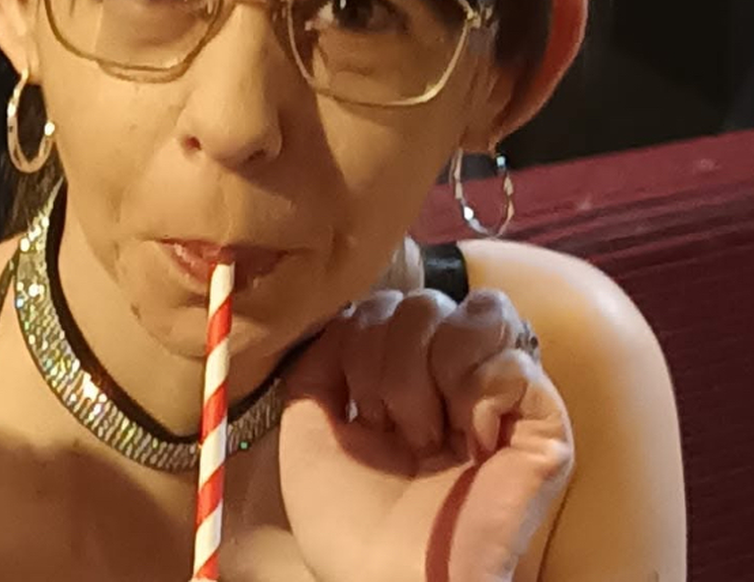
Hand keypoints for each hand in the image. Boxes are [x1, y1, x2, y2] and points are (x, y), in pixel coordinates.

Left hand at [278, 289, 573, 581]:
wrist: (382, 581)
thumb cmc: (345, 517)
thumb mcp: (310, 423)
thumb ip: (323, 358)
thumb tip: (353, 309)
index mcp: (404, 372)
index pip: (389, 300)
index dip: (361, 341)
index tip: (359, 410)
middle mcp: (455, 375)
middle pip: (427, 301)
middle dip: (390, 363)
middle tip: (392, 430)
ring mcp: (502, 397)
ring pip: (481, 312)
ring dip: (432, 371)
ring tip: (426, 434)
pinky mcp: (544, 427)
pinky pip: (516, 363)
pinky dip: (477, 394)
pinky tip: (467, 441)